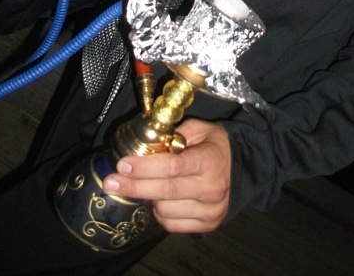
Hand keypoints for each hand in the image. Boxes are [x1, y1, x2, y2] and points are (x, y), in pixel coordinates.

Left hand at [102, 119, 230, 233]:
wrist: (242, 169)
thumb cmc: (216, 146)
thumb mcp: (200, 130)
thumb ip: (176, 134)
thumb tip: (147, 142)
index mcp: (209, 161)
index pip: (173, 167)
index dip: (145, 167)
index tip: (123, 164)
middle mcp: (211, 189)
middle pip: (165, 192)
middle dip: (134, 186)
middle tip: (110, 181)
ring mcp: (210, 210)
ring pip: (165, 210)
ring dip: (149, 197)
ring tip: (147, 184)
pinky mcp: (206, 225)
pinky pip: (172, 224)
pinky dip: (159, 213)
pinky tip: (160, 199)